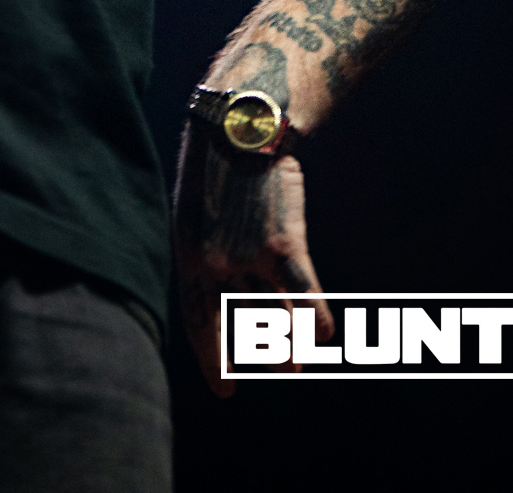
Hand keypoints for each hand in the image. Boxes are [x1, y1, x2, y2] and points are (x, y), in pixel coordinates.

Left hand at [172, 120, 333, 396]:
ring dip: (288, 346)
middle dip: (252, 356)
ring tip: (297, 365)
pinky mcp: (282, 242)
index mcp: (188, 252)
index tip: (225, 391)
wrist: (242, 120)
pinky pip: (302, 293)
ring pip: (274, 317)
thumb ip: (211, 246)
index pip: (198, 321)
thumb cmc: (223, 161)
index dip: (211, 359)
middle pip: (234, 326)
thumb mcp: (199, 206)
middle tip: (272, 375)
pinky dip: (313, 316)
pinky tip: (323, 334)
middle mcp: (212, 261)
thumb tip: (225, 284)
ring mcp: (246, 254)